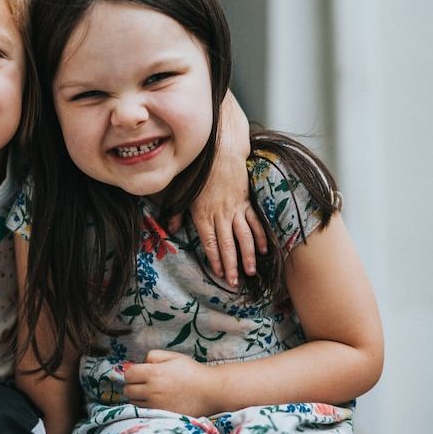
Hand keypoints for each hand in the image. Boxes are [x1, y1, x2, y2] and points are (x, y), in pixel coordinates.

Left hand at [123, 351, 212, 416]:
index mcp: (154, 373)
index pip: (128, 375)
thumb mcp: (174, 356)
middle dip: (133, 385)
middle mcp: (152, 390)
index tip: (139, 373)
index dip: (132, 373)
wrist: (210, 391)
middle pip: (128, 390)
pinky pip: (144, 412)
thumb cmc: (192, 372)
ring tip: (151, 393)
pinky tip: (156, 402)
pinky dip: (146, 407)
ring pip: (134, 403)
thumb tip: (140, 363)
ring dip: (138, 397)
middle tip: (143, 384)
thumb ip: (154, 356)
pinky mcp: (162, 415)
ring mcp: (156, 405)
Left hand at [167, 167, 267, 285]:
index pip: (210, 243)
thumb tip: (170, 230)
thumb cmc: (198, 170)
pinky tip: (263, 250)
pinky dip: (260, 236)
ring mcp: (235, 208)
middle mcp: (220, 214)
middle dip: (231, 266)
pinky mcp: (246, 201)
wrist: (221, 150)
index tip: (219, 274)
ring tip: (250, 272)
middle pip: (227, 244)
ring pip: (244, 236)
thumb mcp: (181, 192)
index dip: (215, 260)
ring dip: (247, 256)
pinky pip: (255, 222)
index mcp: (203, 214)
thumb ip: (176, 213)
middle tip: (234, 283)